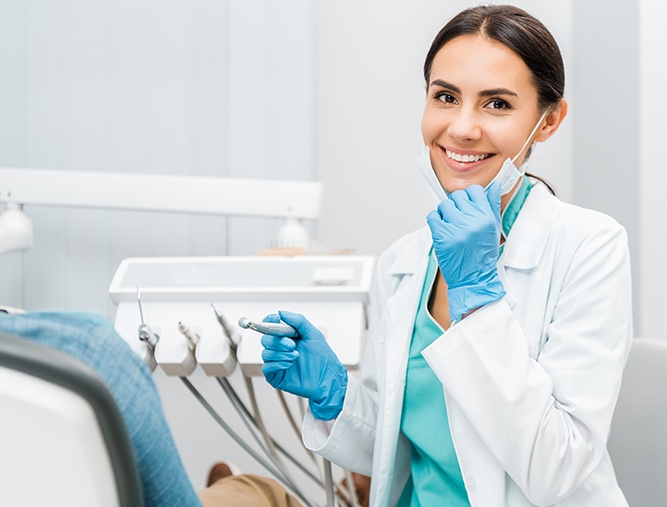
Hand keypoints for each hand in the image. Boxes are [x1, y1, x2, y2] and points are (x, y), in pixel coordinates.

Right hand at [261, 310, 347, 419]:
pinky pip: (267, 368)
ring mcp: (278, 362)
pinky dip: (277, 364)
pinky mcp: (276, 376)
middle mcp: (281, 348)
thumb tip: (282, 313)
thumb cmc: (322, 358)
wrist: (328, 378)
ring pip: (266, 353)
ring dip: (281, 353)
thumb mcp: (313, 334)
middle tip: (292, 344)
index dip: (269, 322)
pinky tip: (289, 364)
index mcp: (287, 337)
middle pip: (266, 339)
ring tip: (295, 356)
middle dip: (278, 341)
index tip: (275, 319)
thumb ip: (298, 321)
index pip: (271, 326)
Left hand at [426, 182, 505, 320]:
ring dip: (444, 213)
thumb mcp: (493, 228)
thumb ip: (492, 205)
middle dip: (456, 206)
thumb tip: (496, 185)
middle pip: (457, 196)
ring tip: (450, 226)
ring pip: (444, 205)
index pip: (474, 190)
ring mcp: (456, 228)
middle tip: (458, 219)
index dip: (469, 197)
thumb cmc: (482, 254)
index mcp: (486, 217)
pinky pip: (432, 216)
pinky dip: (435, 221)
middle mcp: (472, 220)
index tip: (467, 206)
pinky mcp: (441, 236)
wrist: (474, 278)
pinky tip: (442, 230)